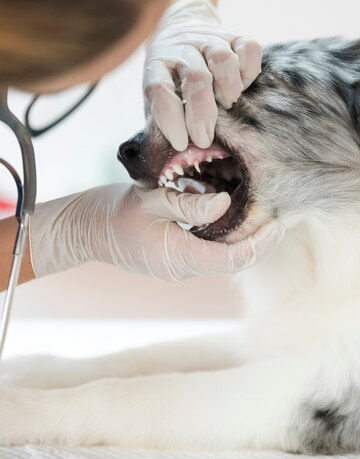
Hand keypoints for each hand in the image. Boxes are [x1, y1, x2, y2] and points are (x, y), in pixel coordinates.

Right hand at [30, 185, 283, 280]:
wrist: (84, 229)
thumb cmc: (113, 213)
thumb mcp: (152, 201)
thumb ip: (188, 204)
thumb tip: (224, 204)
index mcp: (179, 258)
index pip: (232, 259)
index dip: (259, 244)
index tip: (278, 225)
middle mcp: (183, 267)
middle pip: (231, 258)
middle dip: (255, 239)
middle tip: (274, 215)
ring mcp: (177, 264)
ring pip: (218, 251)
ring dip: (236, 232)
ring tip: (250, 208)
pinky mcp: (172, 255)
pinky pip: (204, 246)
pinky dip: (216, 229)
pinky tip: (216, 205)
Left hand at [144, 0, 261, 150]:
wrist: (180, 31)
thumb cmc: (170, 83)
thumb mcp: (156, 103)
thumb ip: (161, 127)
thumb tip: (175, 159)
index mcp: (156, 66)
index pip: (159, 89)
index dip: (170, 119)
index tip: (181, 144)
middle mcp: (181, 48)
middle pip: (197, 78)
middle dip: (202, 115)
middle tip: (205, 139)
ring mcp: (208, 38)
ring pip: (223, 60)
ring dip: (228, 91)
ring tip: (226, 106)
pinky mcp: (234, 34)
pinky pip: (249, 49)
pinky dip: (248, 72)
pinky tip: (241, 86)